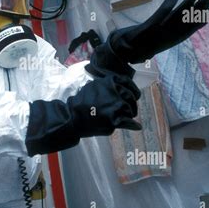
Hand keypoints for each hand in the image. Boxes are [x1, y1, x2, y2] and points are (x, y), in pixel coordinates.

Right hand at [25, 74, 141, 155]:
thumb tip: (119, 88)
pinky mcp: (115, 118)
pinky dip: (133, 125)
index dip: (133, 90)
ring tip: (126, 118)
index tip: (135, 96)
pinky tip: (136, 127)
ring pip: (130, 110)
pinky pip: (129, 122)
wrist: (72, 116)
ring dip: (130, 114)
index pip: (128, 83)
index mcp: (109, 81)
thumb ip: (106, 85)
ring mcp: (115, 104)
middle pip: (132, 97)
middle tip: (129, 110)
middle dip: (132, 104)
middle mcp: (115, 91)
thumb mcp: (93, 86)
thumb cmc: (81, 102)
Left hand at [110, 0, 208, 63]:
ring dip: (188, 4)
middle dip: (200, 8)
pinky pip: (159, 15)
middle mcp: (170, 36)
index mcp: (176, 38)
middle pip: (187, 20)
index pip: (193, 28)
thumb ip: (178, 26)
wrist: (128, 50)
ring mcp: (159, 32)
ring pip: (177, 16)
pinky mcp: (148, 28)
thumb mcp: (166, 36)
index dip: (205, 18)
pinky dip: (168, 6)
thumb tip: (190, 14)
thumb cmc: (148, 41)